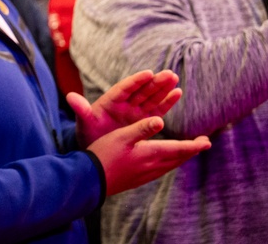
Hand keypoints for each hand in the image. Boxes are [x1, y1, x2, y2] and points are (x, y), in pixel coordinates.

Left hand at [70, 69, 181, 146]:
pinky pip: (157, 110)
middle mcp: (125, 104)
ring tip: (174, 78)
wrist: (96, 149)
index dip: (136, 81)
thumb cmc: (88, 133)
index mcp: (110, 102)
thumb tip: (70, 97)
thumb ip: (81, 110)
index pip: (124, 89)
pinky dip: (166, 102)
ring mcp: (135, 112)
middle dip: (154, 82)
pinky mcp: (144, 121)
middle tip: (169, 73)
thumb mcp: (84, 122)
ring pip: (151, 97)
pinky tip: (177, 93)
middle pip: (141, 90)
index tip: (148, 73)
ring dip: (163, 88)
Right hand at [87, 117, 210, 195]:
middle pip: (178, 158)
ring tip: (188, 151)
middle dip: (192, 150)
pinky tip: (166, 161)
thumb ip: (141, 128)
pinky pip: (163, 169)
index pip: (179, 149)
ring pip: (171, 165)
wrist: (92, 180)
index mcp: (150, 153)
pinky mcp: (140, 179)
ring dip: (182, 157)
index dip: (194, 145)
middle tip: (203, 143)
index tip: (207, 141)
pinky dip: (171, 162)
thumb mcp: (121, 137)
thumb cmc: (104, 154)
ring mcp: (147, 174)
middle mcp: (152, 165)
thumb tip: (160, 120)